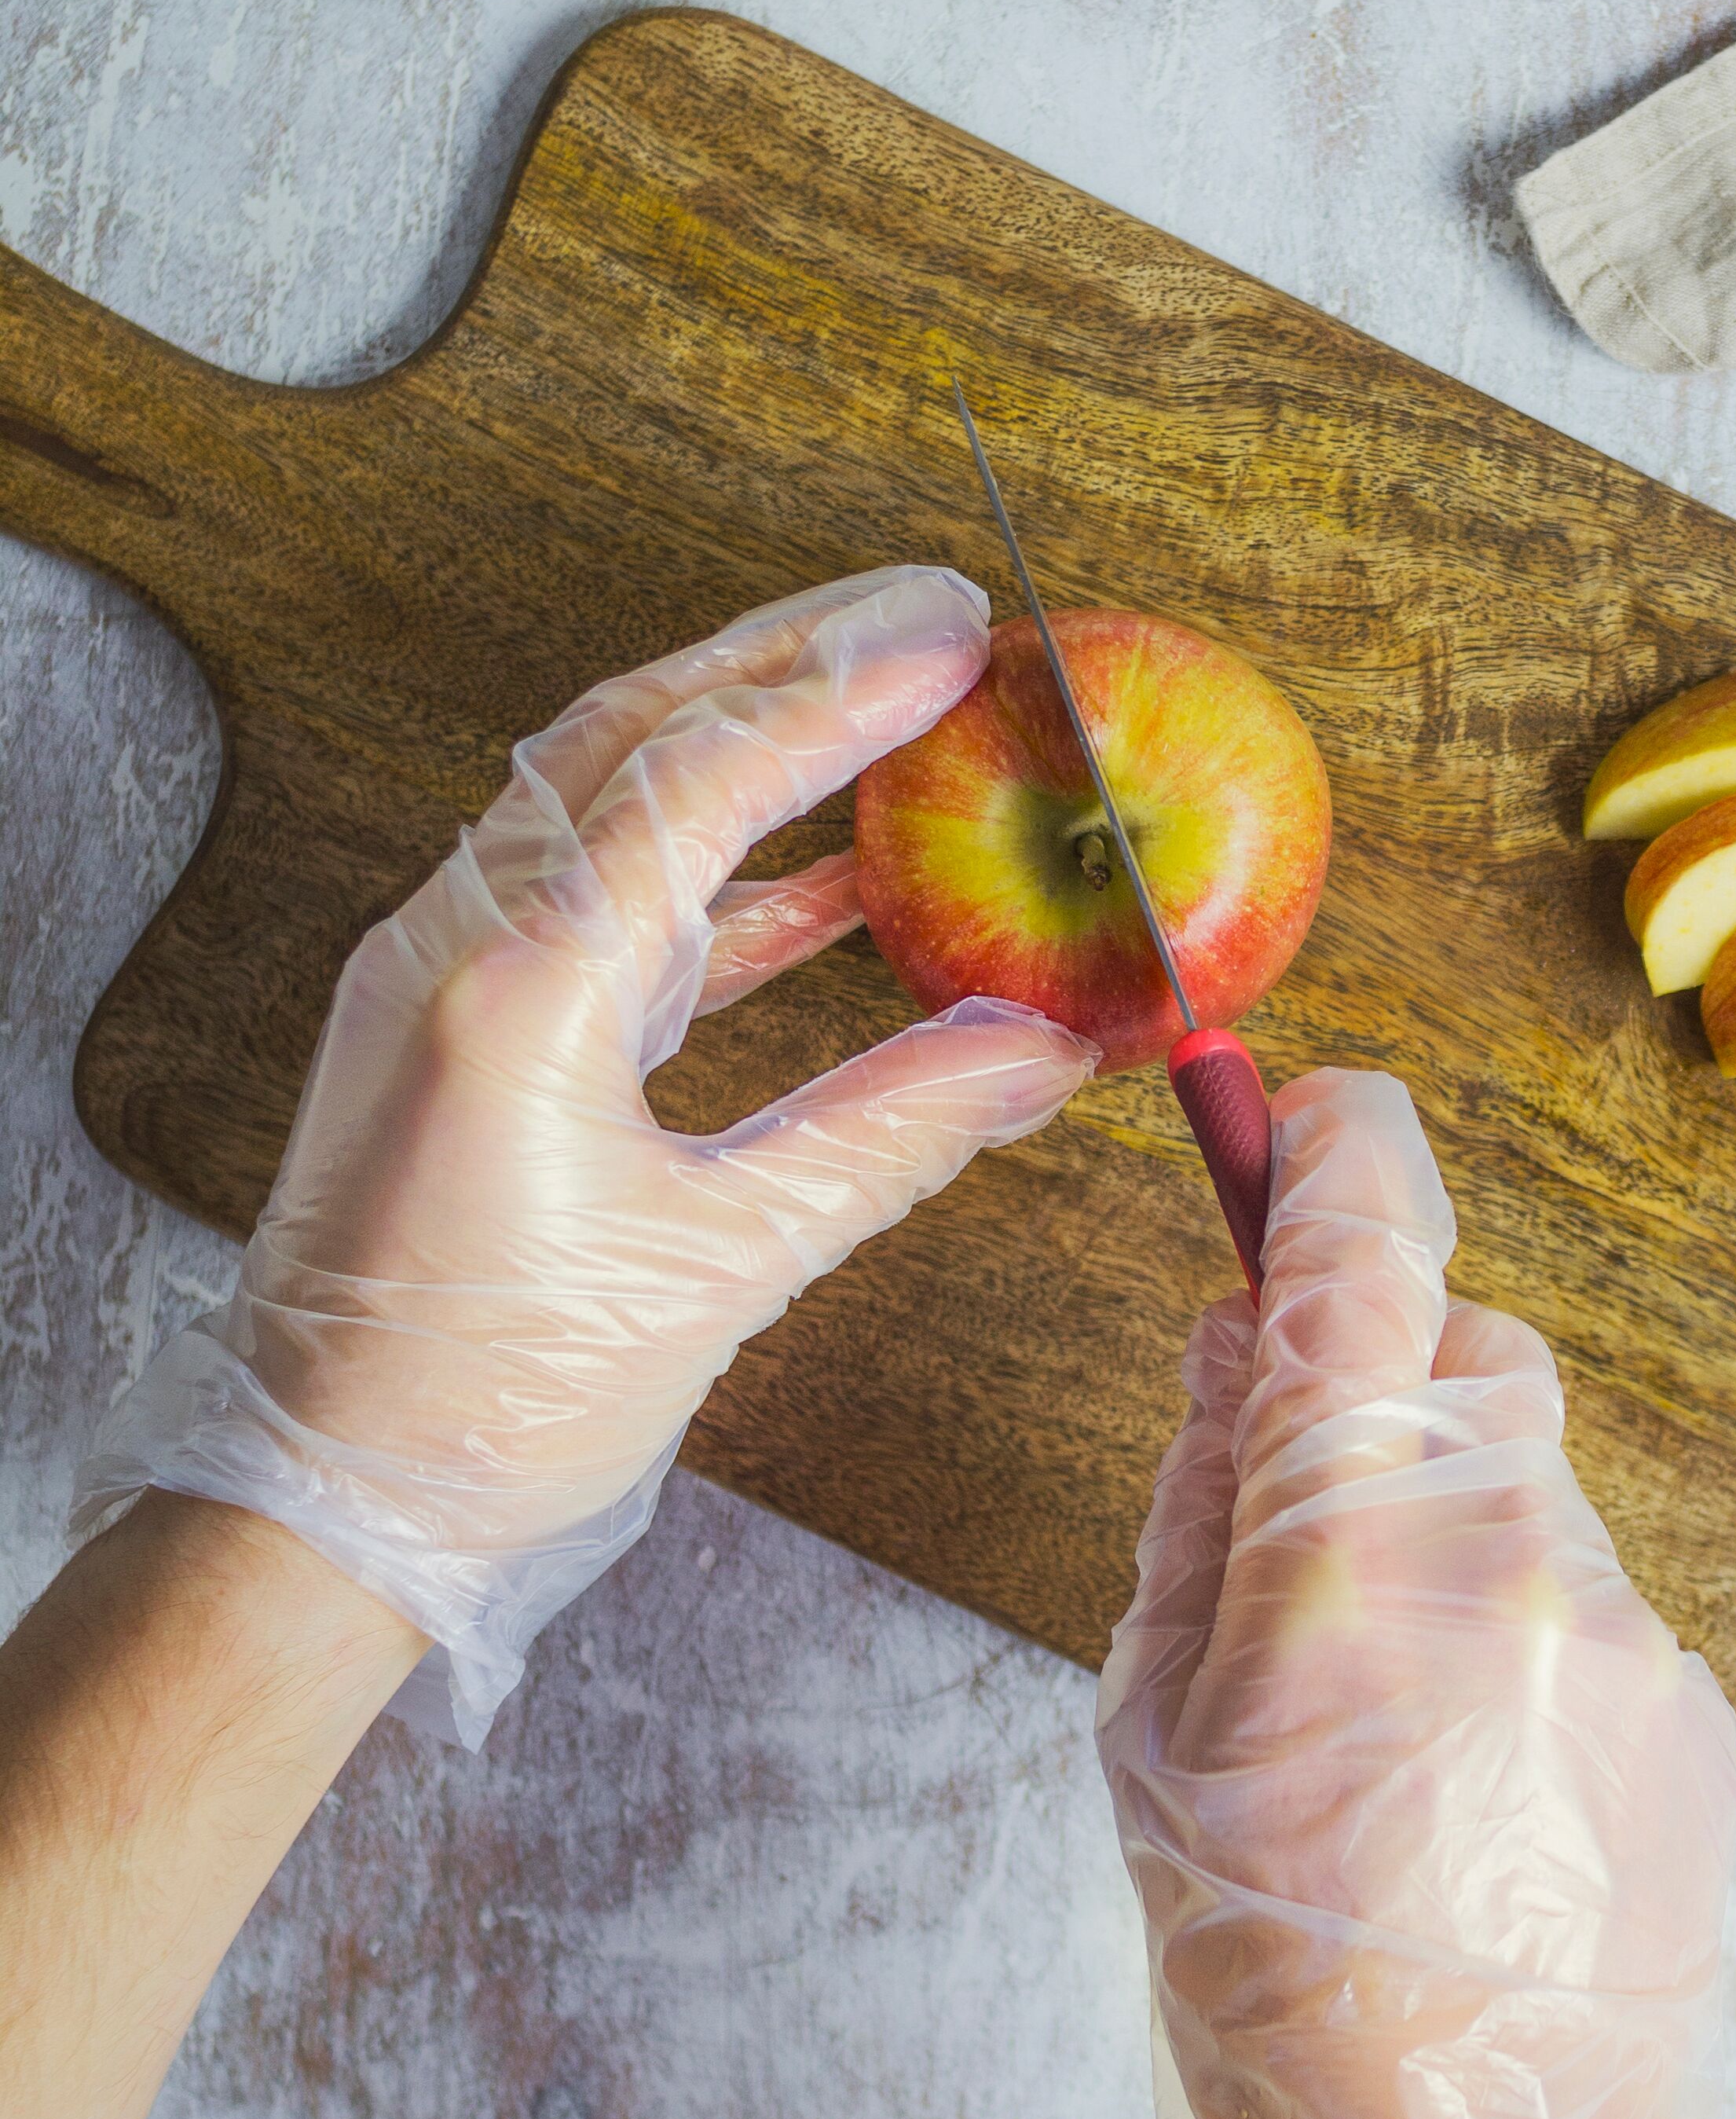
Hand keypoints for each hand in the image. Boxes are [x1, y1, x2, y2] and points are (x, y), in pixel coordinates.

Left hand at [72, 568, 1095, 1740]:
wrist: (316, 1505)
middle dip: (784, 657)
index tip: (953, 637)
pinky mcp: (449, 1021)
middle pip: (631, 730)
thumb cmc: (485, 1406)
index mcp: (519, 988)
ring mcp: (437, 973)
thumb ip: (889, 1135)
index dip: (839, 693)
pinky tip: (815, 884)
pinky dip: (701, 863)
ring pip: (596, 793)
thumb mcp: (720, 1267)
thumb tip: (1036, 1052)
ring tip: (880, 704)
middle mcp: (456, 944)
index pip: (698, 778)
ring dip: (738, 736)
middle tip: (923, 613)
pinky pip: (585, 893)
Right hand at [1097, 1069, 1735, 2118]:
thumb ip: (1197, 1508)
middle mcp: (1501, 1552)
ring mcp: (1617, 1624)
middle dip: (1386, 1384)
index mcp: (1340, 1549)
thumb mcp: (1153, 1730)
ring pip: (1526, 1474)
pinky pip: (1584, 1587)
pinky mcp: (1690, 1694)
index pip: (1357, 1259)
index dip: (1330, 1150)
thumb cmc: (1269, 1985)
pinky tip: (1476, 1775)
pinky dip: (1522, 1625)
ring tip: (1394, 1708)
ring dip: (1453, 1522)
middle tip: (1313, 1517)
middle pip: (1463, 1349)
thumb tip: (1228, 1345)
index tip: (1303, 1108)